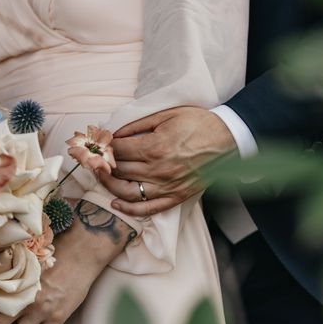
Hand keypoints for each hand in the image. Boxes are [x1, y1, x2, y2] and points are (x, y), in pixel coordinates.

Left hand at [99, 106, 237, 215]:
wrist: (228, 138)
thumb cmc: (197, 123)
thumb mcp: (166, 114)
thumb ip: (137, 124)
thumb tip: (113, 133)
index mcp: (154, 147)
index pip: (117, 151)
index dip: (103, 147)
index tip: (98, 144)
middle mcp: (158, 170)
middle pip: (119, 171)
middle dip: (102, 164)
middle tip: (95, 159)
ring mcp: (167, 186)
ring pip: (127, 192)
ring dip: (109, 186)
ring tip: (101, 177)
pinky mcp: (176, 196)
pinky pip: (148, 208)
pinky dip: (129, 209)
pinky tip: (115, 203)